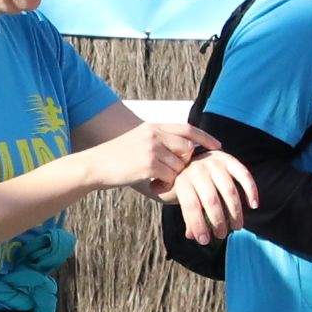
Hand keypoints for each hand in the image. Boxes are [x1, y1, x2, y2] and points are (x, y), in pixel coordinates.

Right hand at [78, 113, 212, 194]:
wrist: (94, 165)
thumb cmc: (116, 157)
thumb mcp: (138, 140)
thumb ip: (159, 141)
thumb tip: (185, 149)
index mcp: (153, 127)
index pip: (187, 128)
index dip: (205, 138)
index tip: (217, 146)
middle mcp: (154, 135)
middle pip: (187, 149)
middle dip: (185, 162)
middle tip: (171, 171)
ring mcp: (151, 149)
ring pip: (179, 165)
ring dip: (172, 176)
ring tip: (157, 179)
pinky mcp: (148, 165)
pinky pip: (170, 177)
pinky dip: (165, 183)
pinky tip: (153, 184)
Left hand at [166, 149, 260, 244]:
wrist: (192, 156)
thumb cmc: (188, 183)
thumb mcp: (181, 197)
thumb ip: (187, 215)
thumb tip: (192, 235)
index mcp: (183, 181)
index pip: (190, 206)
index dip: (198, 225)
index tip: (205, 241)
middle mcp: (198, 170)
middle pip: (211, 200)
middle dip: (218, 221)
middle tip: (222, 235)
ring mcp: (214, 163)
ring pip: (229, 191)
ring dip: (235, 212)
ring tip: (237, 227)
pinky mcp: (229, 159)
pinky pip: (244, 175)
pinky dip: (251, 191)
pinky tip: (254, 205)